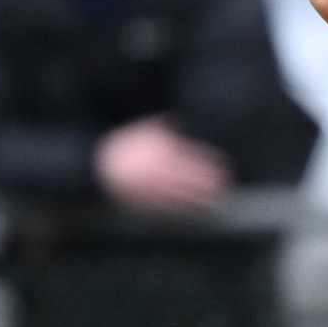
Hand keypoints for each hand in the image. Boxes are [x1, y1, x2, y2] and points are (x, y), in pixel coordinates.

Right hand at [95, 117, 230, 211]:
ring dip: (202, 197)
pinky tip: (199, 210)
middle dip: (209, 178)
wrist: (101, 167)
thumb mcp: (142, 130)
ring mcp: (151, 185)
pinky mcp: (146, 199)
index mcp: (158, 149)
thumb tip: (177, 117)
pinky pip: (170, 205)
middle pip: (190, 174)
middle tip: (226, 181)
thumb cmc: (126, 146)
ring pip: (182, 192)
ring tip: (218, 199)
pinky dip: (186, 208)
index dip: (209, 159)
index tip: (224, 162)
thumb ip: (162, 124)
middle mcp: (156, 168)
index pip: (189, 154)